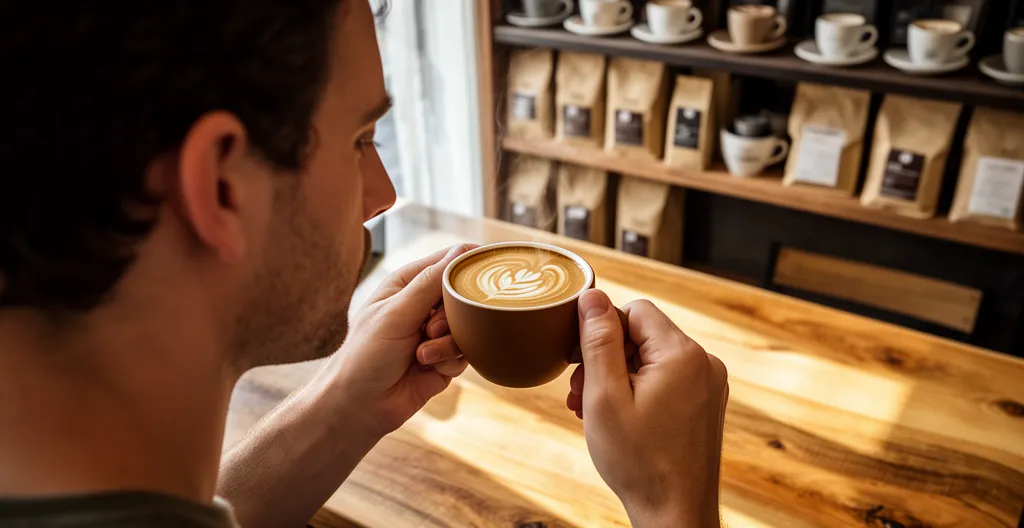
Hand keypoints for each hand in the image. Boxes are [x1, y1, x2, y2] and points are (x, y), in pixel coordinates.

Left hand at [320, 244, 475, 439]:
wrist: (359, 406)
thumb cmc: (366, 354)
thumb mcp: (396, 313)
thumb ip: (430, 283)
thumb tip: (459, 252)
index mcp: (407, 284)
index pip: (446, 261)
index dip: (466, 265)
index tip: (486, 271)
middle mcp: (422, 306)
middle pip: (462, 296)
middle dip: (451, 315)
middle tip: (429, 329)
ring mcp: (434, 334)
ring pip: (467, 327)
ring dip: (448, 342)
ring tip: (422, 354)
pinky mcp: (443, 359)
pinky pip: (464, 353)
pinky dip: (449, 361)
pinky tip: (428, 367)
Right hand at [566, 290, 727, 527]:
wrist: (675, 515)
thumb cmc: (639, 462)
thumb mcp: (605, 395)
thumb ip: (598, 340)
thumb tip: (591, 296)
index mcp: (682, 354)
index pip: (634, 311)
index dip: (601, 332)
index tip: (579, 362)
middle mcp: (704, 363)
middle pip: (643, 336)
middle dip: (606, 359)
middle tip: (580, 393)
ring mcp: (708, 385)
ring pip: (651, 359)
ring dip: (618, 377)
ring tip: (593, 410)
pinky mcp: (705, 404)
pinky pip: (665, 380)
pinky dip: (638, 392)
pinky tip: (617, 417)